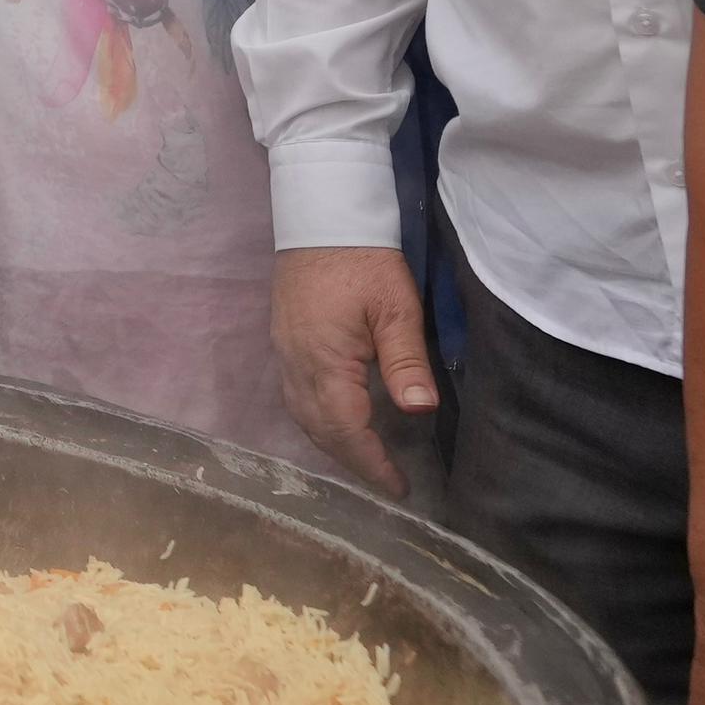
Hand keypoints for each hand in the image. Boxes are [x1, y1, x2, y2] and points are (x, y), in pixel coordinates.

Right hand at [272, 245, 439, 493]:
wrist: (321, 217)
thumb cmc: (365, 260)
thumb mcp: (397, 307)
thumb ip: (406, 361)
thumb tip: (420, 410)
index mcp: (326, 362)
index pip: (347, 430)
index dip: (372, 463)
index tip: (400, 487)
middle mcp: (297, 366)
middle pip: (320, 431)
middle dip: (353, 462)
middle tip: (387, 481)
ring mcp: (285, 354)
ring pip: (303, 417)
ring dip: (333, 444)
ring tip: (365, 459)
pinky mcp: (284, 342)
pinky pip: (296, 398)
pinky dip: (319, 422)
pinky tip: (338, 421)